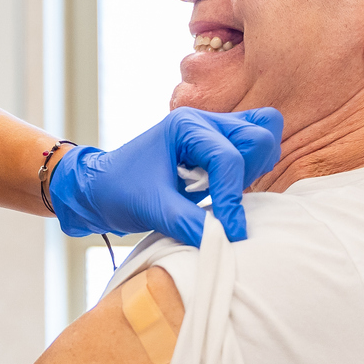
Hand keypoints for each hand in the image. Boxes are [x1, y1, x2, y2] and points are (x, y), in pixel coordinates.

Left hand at [48, 107, 282, 242]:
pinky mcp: (219, 145)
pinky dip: (250, 170)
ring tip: (221, 192)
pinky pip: (254, 149)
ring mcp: (214, 130)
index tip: (232, 233)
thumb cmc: (119, 191)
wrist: (100, 188)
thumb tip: (225, 242)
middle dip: (248, 172)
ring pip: (263, 137)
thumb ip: (191, 225)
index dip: (232, 199)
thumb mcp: (153, 209)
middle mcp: (204, 121)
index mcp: (185, 126)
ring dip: (252, 170)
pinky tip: (223, 191)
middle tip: (221, 197)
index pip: (229, 158)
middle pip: (259, 135)